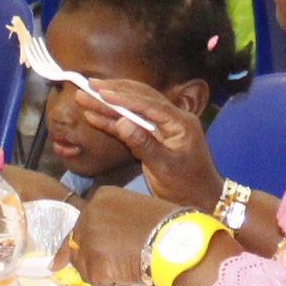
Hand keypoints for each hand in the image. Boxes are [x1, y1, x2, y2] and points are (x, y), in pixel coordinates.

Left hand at [63, 184, 173, 285]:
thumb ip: (111, 223)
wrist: (180, 242)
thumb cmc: (168, 226)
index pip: (80, 226)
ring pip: (86, 269)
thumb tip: (91, 245)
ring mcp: (90, 241)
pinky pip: (100, 285)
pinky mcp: (96, 265)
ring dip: (106, 274)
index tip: (78, 259)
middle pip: (77, 248)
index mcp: (101, 198)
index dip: (83, 245)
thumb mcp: (135, 213)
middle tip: (115, 267)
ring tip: (132, 267)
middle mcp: (89, 216)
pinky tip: (133, 275)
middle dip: (93, 262)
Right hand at [75, 80, 219, 209]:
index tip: (101, 92)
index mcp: (181, 122)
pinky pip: (130, 126)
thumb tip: (122, 122)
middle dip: (113, 92)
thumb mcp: (166, 168)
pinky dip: (112, 121)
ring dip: (108, 104)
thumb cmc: (187, 186)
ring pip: (132, 110)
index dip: (124, 97)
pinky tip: (94, 116)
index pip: (149, 104)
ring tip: (85, 94)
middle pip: (139, 99)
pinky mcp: (152, 138)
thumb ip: (144, 144)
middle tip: (88, 84)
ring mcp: (161, 128)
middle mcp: (171, 119)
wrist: (200, 201)